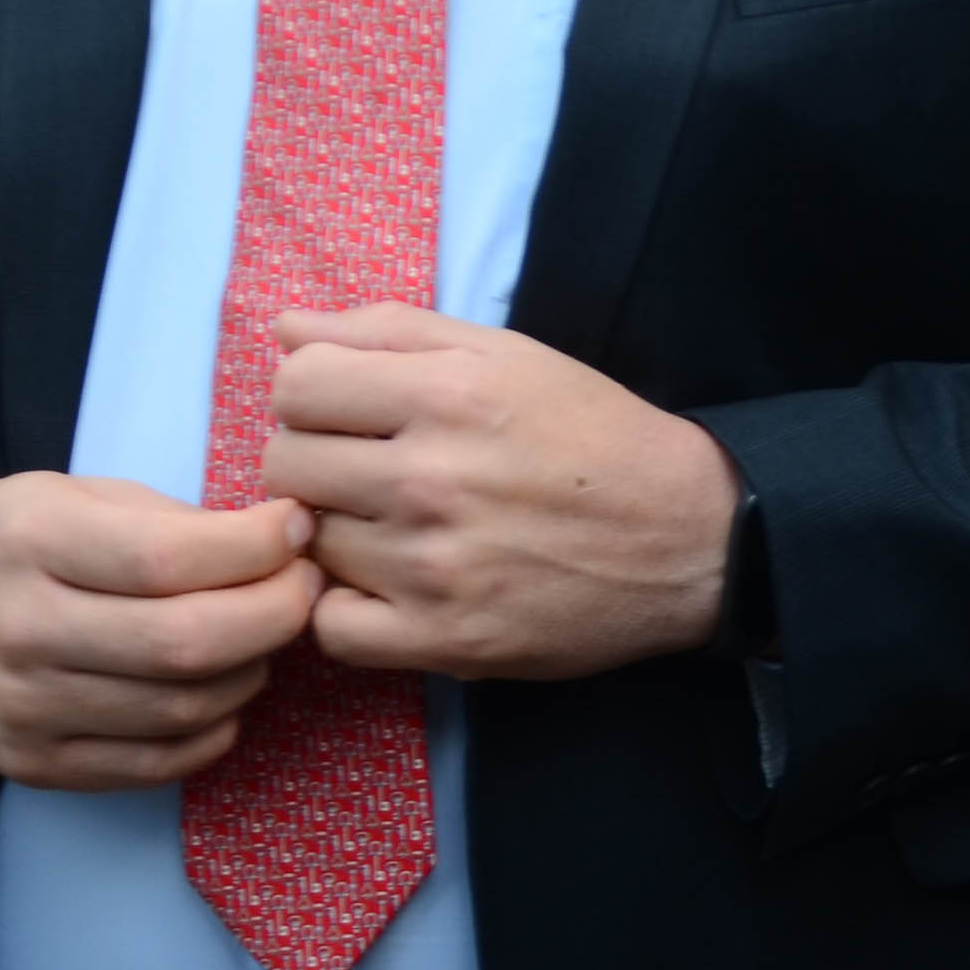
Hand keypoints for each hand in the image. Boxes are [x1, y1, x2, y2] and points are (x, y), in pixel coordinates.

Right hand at [0, 472, 323, 792]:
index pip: (169, 559)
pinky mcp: (30, 765)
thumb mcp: (74, 494)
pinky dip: (212, 733)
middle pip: (185, 643)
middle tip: (306, 588)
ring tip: (264, 635)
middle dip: (275, 615)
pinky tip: (226, 691)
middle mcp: (21, 630)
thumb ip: (171, 522)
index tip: (298, 530)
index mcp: (32, 543)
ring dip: (252, 672)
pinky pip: (150, 766)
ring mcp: (22, 709)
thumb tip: (282, 543)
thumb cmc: (6, 538)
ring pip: (179, 710)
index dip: (257, 549)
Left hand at [260, 305, 736, 680]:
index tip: (350, 412)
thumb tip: (283, 328)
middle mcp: (433, 476)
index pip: (295, 386)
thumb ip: (391, 330)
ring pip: (308, 545)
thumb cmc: (591, 434)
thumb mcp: (507, 355)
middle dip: (317, 461)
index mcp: (450, 392)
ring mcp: (433, 565)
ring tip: (398, 528)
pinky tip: (393, 587)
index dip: (313, 395)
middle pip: (285, 465)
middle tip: (371, 471)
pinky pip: (330, 628)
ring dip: (340, 535)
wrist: (685, 536)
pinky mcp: (442, 640)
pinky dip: (349, 610)